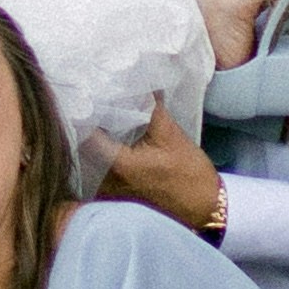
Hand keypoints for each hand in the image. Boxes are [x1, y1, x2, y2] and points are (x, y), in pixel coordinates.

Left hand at [96, 99, 230, 240]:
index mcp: (117, 165)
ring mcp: (107, 192)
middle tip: (96, 97)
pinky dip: (104, 152)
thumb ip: (149, 107)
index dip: (84, 110)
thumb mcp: (171, 134)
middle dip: (90, 121)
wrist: (204, 209)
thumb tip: (135, 79)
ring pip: (91, 156)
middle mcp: (105, 180)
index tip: (89, 93)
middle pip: (84, 144)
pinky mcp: (113, 196)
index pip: (85, 132)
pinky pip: (100, 167)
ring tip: (105, 113)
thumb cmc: (189, 174)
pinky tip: (115, 137)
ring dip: (97, 136)